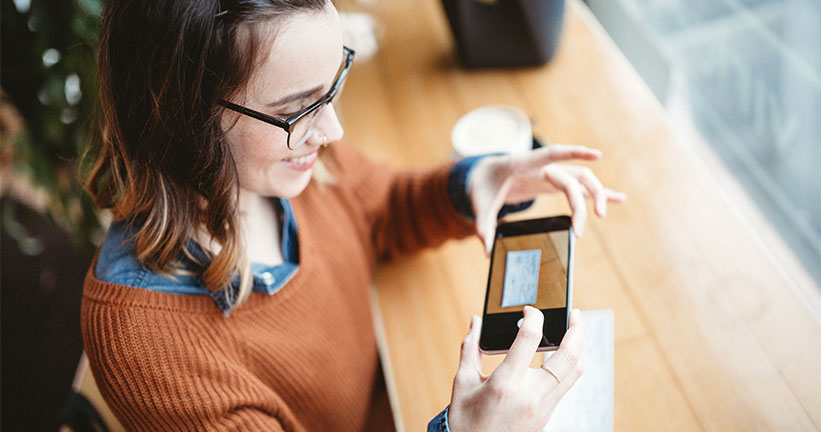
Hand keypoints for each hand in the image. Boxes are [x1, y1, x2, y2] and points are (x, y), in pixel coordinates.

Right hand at [447, 307, 585, 431]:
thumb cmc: (465, 418)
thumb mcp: (463, 380)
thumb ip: (471, 347)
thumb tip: (476, 321)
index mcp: (506, 383)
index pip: (530, 338)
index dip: (533, 317)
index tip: (529, 310)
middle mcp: (530, 395)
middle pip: (568, 356)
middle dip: (577, 329)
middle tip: (574, 313)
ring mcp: (542, 408)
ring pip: (575, 372)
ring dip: (577, 349)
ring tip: (571, 333)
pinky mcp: (547, 415)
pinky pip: (566, 386)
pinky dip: (567, 367)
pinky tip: (558, 357)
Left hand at [469, 144, 625, 253]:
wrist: (487, 174)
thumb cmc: (484, 185)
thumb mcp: (479, 203)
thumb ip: (483, 225)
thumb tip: (487, 251)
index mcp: (525, 163)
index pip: (553, 154)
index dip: (574, 153)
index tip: (597, 154)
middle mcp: (543, 166)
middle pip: (572, 178)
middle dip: (580, 203)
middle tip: (579, 230)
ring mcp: (552, 173)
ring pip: (582, 179)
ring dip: (596, 195)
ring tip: (602, 215)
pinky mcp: (556, 183)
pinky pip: (581, 187)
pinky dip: (599, 192)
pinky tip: (619, 198)